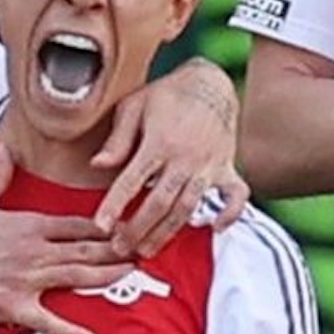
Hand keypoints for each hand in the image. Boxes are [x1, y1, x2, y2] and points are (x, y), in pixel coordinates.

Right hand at [0, 143, 130, 333]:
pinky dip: (69, 331)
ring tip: (131, 276)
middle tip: (142, 250)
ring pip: (77, 279)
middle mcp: (34, 252)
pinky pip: (47, 322)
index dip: (103, 225)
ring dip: (107, 277)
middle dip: (116, 250)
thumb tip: (3, 146)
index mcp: (28, 226)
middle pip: (85, 251)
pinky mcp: (14, 308)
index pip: (75, 224)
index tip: (125, 224)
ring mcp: (27, 281)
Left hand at [91, 58, 247, 255]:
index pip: (131, 180)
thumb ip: (118, 139)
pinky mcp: (227, 168)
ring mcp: (209, 165)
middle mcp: (185, 158)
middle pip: (160, 203)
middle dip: (138, 229)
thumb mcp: (134, 106)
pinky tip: (215, 230)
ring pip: (188, 207)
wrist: (210, 84)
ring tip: (146, 250)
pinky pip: (236, 196)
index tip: (100, 226)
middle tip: (119, 248)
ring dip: (167, 232)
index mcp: (158, 141)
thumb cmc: (166, 96)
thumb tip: (97, 165)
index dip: (114, 205)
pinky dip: (230, 215)